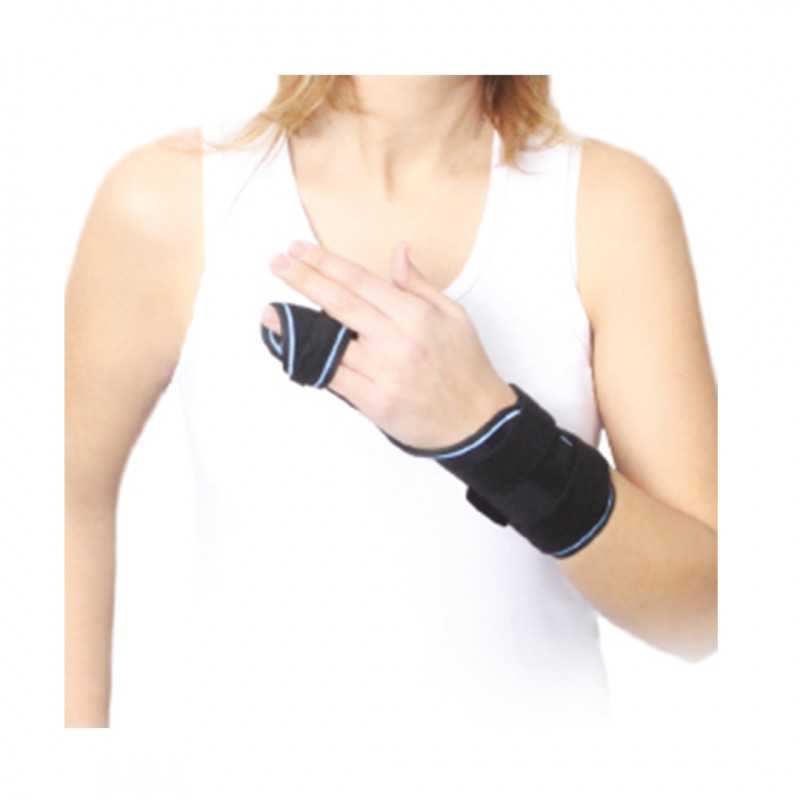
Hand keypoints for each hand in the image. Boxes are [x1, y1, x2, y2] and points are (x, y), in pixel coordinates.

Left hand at [262, 240, 516, 448]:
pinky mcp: (374, 402)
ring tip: (272, 312)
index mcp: (416, 315)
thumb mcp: (453, 316)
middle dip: (304, 280)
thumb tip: (398, 254)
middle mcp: (397, 341)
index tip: (300, 251)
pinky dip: (311, 362)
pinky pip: (334, 377)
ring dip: (297, 325)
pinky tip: (292, 350)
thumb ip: (419, 286)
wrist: (475, 421)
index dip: (326, 264)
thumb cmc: (465, 368)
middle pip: (340, 304)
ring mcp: (383, 373)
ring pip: (331, 342)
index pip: (361, 282)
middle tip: (278, 264)